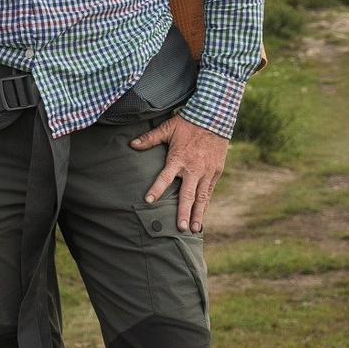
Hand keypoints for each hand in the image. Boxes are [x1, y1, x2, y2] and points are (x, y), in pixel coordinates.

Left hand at [131, 114, 229, 232]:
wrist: (215, 118)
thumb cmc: (188, 123)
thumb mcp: (168, 128)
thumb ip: (150, 138)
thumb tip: (132, 144)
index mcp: (179, 158)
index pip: (165, 177)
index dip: (156, 189)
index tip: (148, 200)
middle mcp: (193, 168)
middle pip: (187, 194)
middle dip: (184, 212)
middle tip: (181, 228)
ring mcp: (207, 172)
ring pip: (201, 197)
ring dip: (198, 214)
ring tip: (195, 229)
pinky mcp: (216, 172)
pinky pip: (210, 191)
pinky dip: (206, 204)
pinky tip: (202, 215)